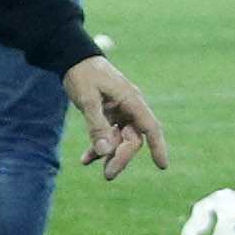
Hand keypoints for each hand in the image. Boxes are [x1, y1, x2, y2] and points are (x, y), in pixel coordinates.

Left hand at [63, 56, 169, 179]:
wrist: (72, 58)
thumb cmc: (83, 75)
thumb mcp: (88, 100)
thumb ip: (97, 126)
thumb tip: (105, 152)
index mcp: (131, 100)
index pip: (151, 127)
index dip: (158, 147)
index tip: (162, 166)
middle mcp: (129, 107)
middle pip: (133, 139)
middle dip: (122, 158)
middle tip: (108, 175)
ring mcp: (119, 111)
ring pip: (120, 139)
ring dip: (108, 154)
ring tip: (93, 167)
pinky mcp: (108, 113)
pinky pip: (108, 134)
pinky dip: (98, 146)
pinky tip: (86, 159)